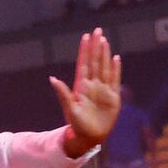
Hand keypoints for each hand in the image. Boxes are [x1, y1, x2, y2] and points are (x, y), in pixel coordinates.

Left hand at [52, 27, 123, 155]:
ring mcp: (103, 89)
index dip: (85, 50)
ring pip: (105, 67)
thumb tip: (52, 78)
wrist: (89, 137)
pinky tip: (116, 58)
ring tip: (105, 40)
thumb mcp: (69, 108)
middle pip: (95, 61)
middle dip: (96, 46)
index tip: (86, 36)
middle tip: (97, 30)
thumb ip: (63, 94)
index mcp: (81, 86)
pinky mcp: (113, 97)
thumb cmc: (77, 124)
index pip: (84, 63)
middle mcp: (93, 85)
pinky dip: (116, 69)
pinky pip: (115, 79)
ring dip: (105, 54)